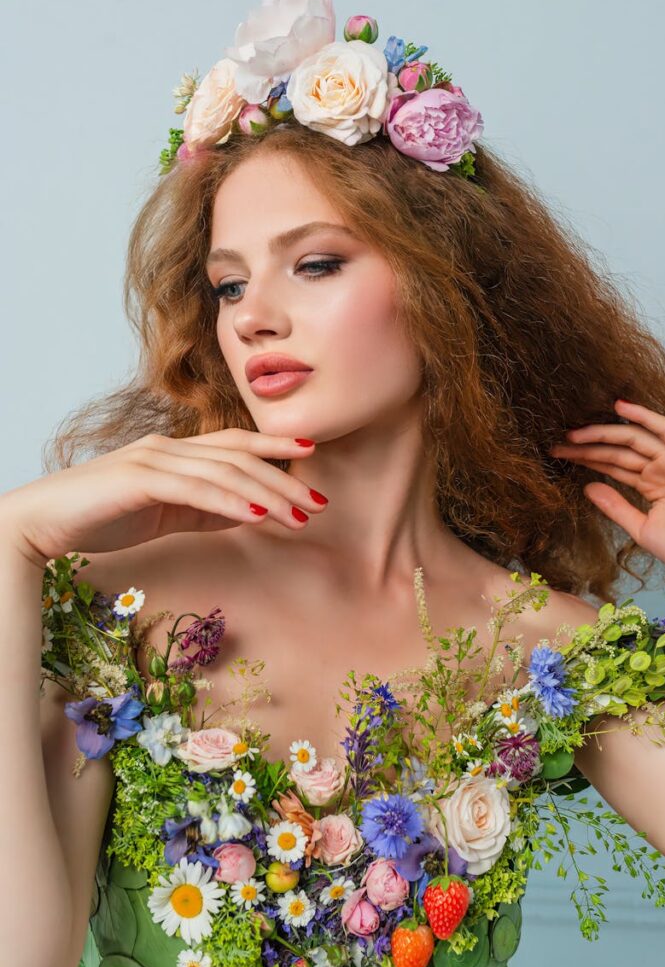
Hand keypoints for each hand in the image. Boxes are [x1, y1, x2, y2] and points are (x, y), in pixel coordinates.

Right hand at [0, 430, 326, 567]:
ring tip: (298, 516)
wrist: (43, 523)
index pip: (235, 443)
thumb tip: (249, 509)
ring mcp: (153, 460)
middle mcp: (168, 448)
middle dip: (284, 479)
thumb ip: (205, 507)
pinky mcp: (138, 480)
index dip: (274, 446)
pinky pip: (194, 489)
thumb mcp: (166, 512)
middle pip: (239, 457)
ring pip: (224, 471)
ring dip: (267, 494)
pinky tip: (256, 513)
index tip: (311, 455)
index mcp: (175, 452)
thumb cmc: (102, 516)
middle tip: (319, 503)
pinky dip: (229, 500)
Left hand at [548, 398, 664, 587]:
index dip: (587, 459)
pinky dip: (644, 415)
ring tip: (575, 432)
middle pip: (618, 451)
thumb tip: (588, 487)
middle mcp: (662, 469)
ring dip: (604, 433)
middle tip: (558, 445)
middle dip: (588, 447)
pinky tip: (620, 407)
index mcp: (652, 485)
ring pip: (634, 439)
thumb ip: (615, 506)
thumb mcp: (641, 528)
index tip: (560, 455)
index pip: (613, 465)